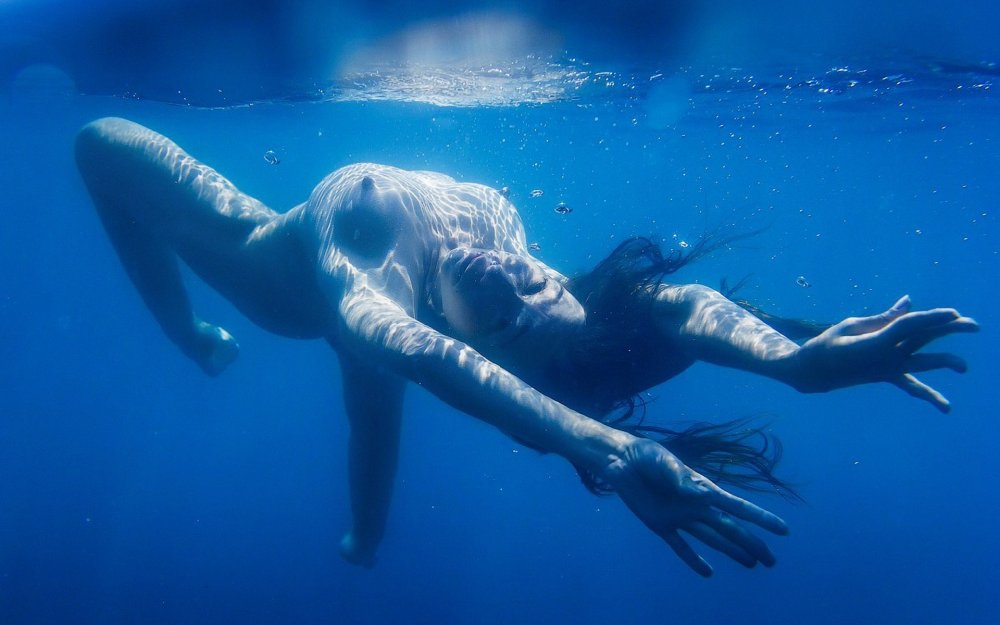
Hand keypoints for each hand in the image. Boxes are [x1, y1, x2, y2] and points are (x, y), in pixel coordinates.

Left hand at [600, 437, 787, 576]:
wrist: (620, 460)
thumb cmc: (644, 455)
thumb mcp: (662, 461)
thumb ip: (679, 476)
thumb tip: (698, 493)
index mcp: (701, 488)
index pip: (737, 507)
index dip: (761, 519)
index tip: (783, 530)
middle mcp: (695, 505)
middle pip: (730, 529)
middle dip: (752, 544)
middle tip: (771, 562)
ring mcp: (679, 516)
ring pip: (712, 539)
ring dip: (732, 552)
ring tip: (752, 564)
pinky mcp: (659, 524)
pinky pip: (680, 546)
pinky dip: (693, 560)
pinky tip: (707, 572)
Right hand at [791, 295, 978, 411]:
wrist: (812, 373)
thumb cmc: (827, 344)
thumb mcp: (851, 325)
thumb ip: (884, 318)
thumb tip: (909, 302)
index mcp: (874, 342)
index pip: (910, 327)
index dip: (932, 318)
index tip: (953, 313)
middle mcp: (885, 357)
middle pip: (923, 340)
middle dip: (948, 331)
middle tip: (974, 325)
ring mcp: (887, 370)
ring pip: (923, 364)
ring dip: (945, 362)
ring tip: (965, 368)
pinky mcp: (886, 377)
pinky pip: (910, 386)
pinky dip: (928, 394)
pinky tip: (947, 408)